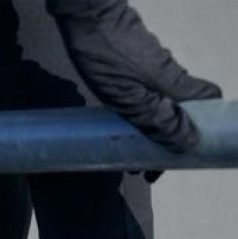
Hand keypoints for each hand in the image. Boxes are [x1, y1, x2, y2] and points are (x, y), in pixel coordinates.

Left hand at [47, 0, 221, 151]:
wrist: (84, 16)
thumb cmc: (104, 55)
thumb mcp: (129, 98)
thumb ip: (158, 120)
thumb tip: (189, 142)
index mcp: (173, 84)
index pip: (208, 102)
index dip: (201, 129)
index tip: (182, 154)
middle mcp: (169, 75)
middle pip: (182, 111)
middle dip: (169, 143)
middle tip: (148, 168)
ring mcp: (153, 68)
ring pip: (162, 106)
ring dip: (152, 134)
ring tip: (131, 159)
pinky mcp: (136, 64)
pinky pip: (147, 98)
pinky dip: (140, 119)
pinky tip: (122, 131)